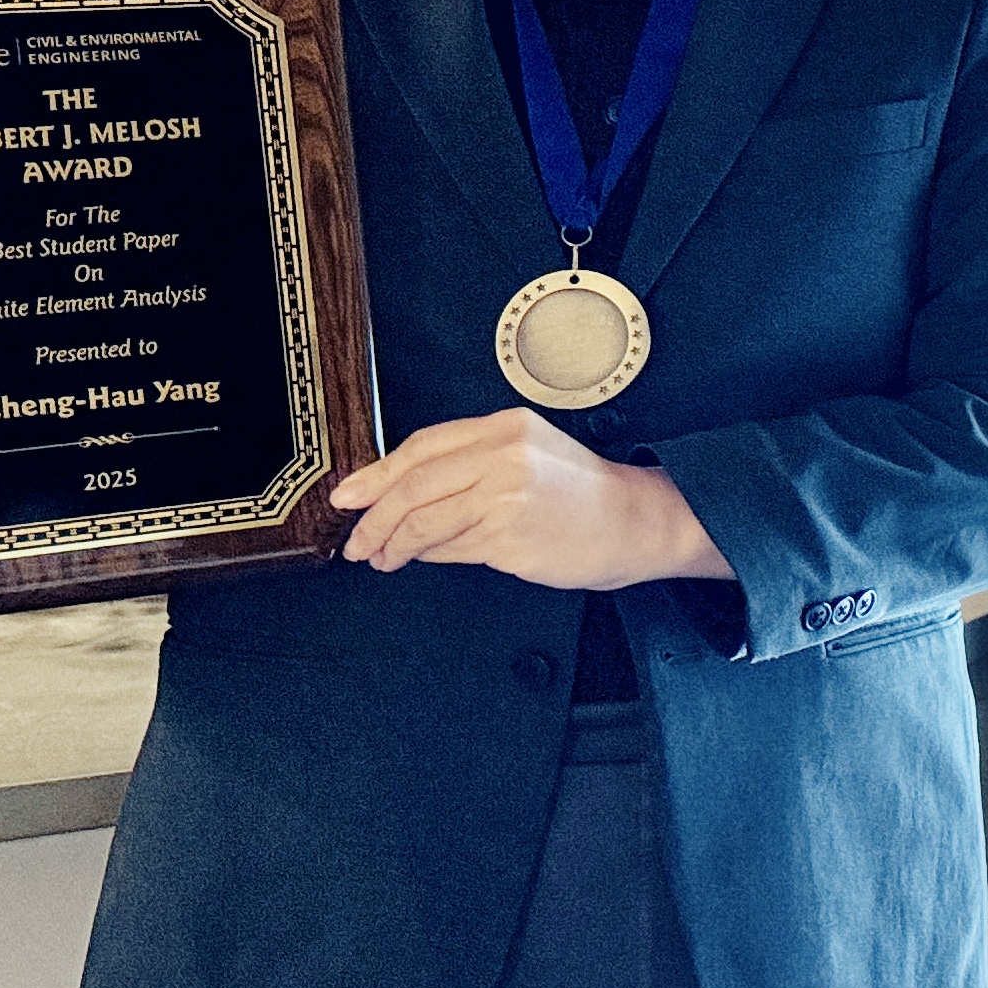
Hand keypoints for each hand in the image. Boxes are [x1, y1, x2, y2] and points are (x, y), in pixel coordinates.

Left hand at [330, 407, 733, 589]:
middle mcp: (504, 455)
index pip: (424, 446)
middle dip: (375, 515)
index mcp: (506, 427)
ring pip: (425, 520)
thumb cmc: (586, 497)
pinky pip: (451, 547)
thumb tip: (406, 500)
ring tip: (380, 556)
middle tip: (355, 536)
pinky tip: (414, 561)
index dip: (378, 472)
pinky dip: (425, 556)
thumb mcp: (530, 458)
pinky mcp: (510, 535)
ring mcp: (506, 495)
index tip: (350, 494)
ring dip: (393, 543)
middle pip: (415, 483)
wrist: (637, 522)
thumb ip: (471, 469)